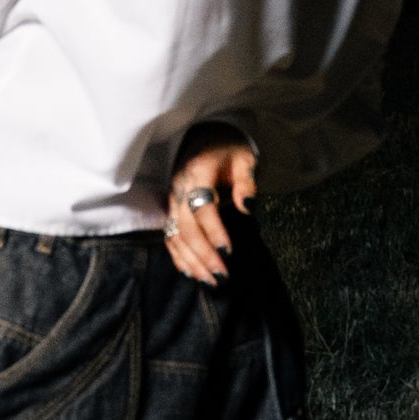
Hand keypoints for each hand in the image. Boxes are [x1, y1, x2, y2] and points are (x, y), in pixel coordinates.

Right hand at [163, 135, 258, 285]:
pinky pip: (169, 237)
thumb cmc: (229, 149)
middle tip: (222, 276)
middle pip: (186, 227)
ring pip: (175, 236)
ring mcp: (171, 200)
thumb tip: (248, 209)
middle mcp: (180, 188)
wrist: (204, 137)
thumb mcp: (245, 159)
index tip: (228, 252)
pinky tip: (192, 274)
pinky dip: (179, 258)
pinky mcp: (170, 210)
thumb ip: (246, 183)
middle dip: (203, 255)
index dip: (214, 231)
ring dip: (192, 262)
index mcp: (198, 172)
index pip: (203, 207)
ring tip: (211, 282)